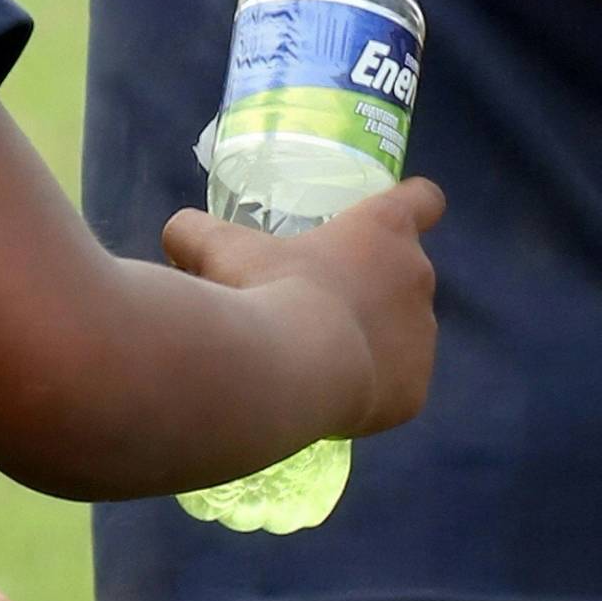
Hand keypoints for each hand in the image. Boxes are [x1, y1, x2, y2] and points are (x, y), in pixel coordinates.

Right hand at [161, 178, 444, 439]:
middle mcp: (418, 277)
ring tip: (316, 360)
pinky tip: (326, 401)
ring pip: (403, 335)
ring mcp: (423, 337)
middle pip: (406, 275)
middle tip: (317, 307)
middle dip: (369, 289)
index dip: (411, 205)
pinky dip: (367, 394)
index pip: (423, 199)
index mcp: (385, 229)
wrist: (284, 371)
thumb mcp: (219, 250)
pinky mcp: (415, 391)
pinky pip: (394, 390)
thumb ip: (198, 233)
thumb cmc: (261, 291)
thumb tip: (178, 233)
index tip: (390, 222)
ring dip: (370, 341)